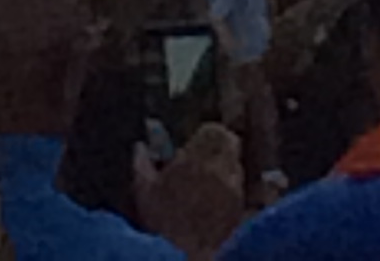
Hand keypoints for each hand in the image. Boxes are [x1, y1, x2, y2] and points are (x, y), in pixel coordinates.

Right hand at [135, 123, 244, 260]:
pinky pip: (238, 191)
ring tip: (207, 182)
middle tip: (204, 158)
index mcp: (197, 159)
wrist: (183, 256)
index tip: (196, 143)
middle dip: (219, 148)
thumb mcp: (142, 189)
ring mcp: (233, 193)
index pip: (215, 132)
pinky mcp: (239, 212)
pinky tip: (213, 203)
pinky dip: (229, 191)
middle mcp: (220, 171)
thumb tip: (140, 146)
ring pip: (236, 168)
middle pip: (231, 145)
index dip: (206, 135)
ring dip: (225, 169)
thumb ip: (141, 162)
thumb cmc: (161, 223)